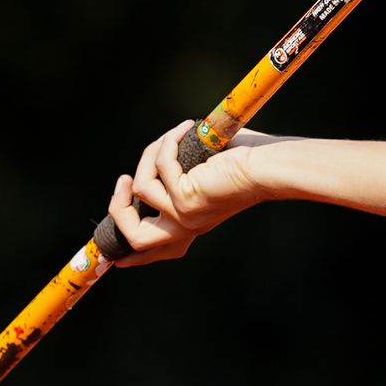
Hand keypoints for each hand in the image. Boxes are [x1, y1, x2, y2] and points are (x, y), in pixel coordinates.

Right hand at [105, 120, 277, 265]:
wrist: (270, 165)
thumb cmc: (247, 161)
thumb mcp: (205, 175)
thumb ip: (177, 176)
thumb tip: (153, 161)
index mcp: (191, 225)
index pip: (154, 250)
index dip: (132, 253)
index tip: (115, 257)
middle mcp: (186, 227)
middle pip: (133, 237)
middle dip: (119, 208)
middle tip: (123, 180)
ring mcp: (183, 216)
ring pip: (140, 189)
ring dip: (150, 155)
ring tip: (171, 136)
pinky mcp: (185, 199)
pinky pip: (159, 168)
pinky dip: (167, 143)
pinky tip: (186, 128)